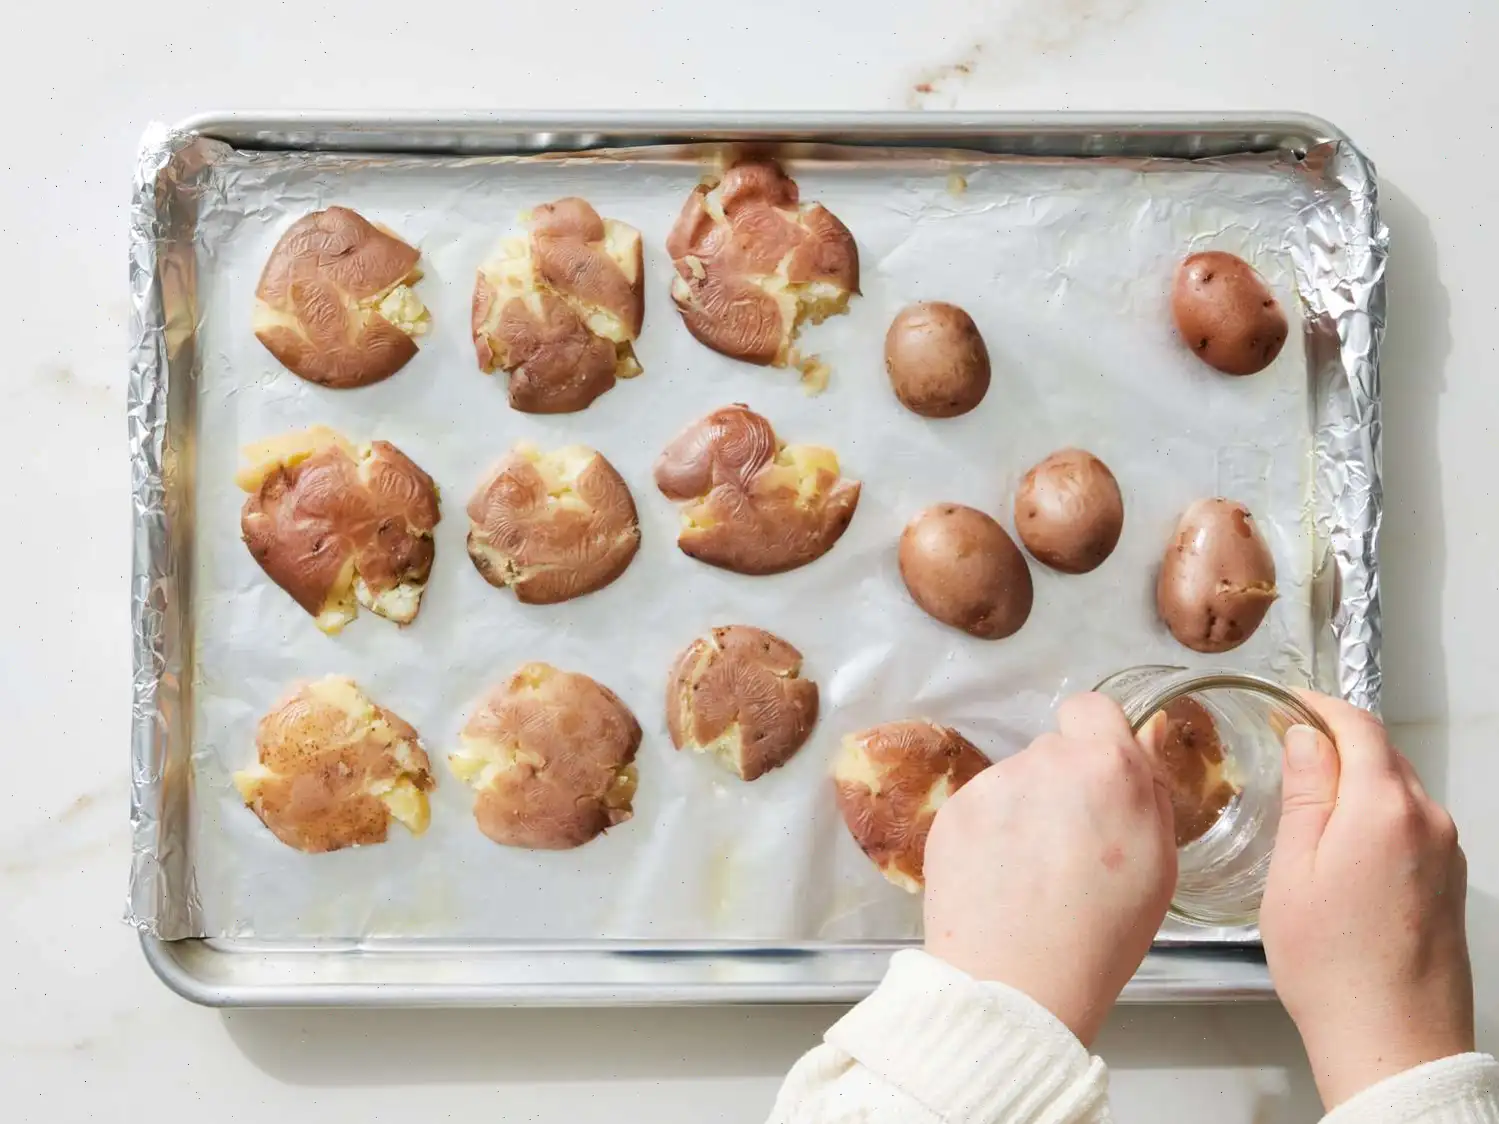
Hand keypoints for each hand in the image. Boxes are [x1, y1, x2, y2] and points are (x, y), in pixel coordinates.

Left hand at [923, 693, 1176, 1044]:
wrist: (1017, 982)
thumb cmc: (1103, 932)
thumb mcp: (1159, 861)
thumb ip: (1151, 785)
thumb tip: (1150, 728)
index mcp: (1105, 766)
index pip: (1092, 708)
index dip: (1097, 739)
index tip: (1099, 780)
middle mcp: (1043, 761)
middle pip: (1053, 753)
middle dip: (1063, 786)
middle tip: (1070, 847)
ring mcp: (992, 785)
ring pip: (1015, 783)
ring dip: (1024, 812)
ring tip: (1032, 876)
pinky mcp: (952, 811)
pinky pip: (979, 809)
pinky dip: (989, 836)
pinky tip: (999, 881)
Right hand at [1260, 693, 1472, 1108]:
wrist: (1392, 1041)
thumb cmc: (1335, 968)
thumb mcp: (1294, 868)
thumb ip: (1306, 793)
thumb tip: (1307, 738)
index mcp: (1385, 808)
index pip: (1359, 727)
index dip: (1321, 706)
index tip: (1293, 702)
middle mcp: (1428, 821)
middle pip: (1383, 754)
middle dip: (1338, 741)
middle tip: (1289, 745)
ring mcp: (1446, 852)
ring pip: (1398, 789)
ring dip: (1358, 780)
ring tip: (1308, 800)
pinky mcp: (1449, 881)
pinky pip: (1411, 825)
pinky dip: (1376, 815)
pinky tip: (1342, 846)